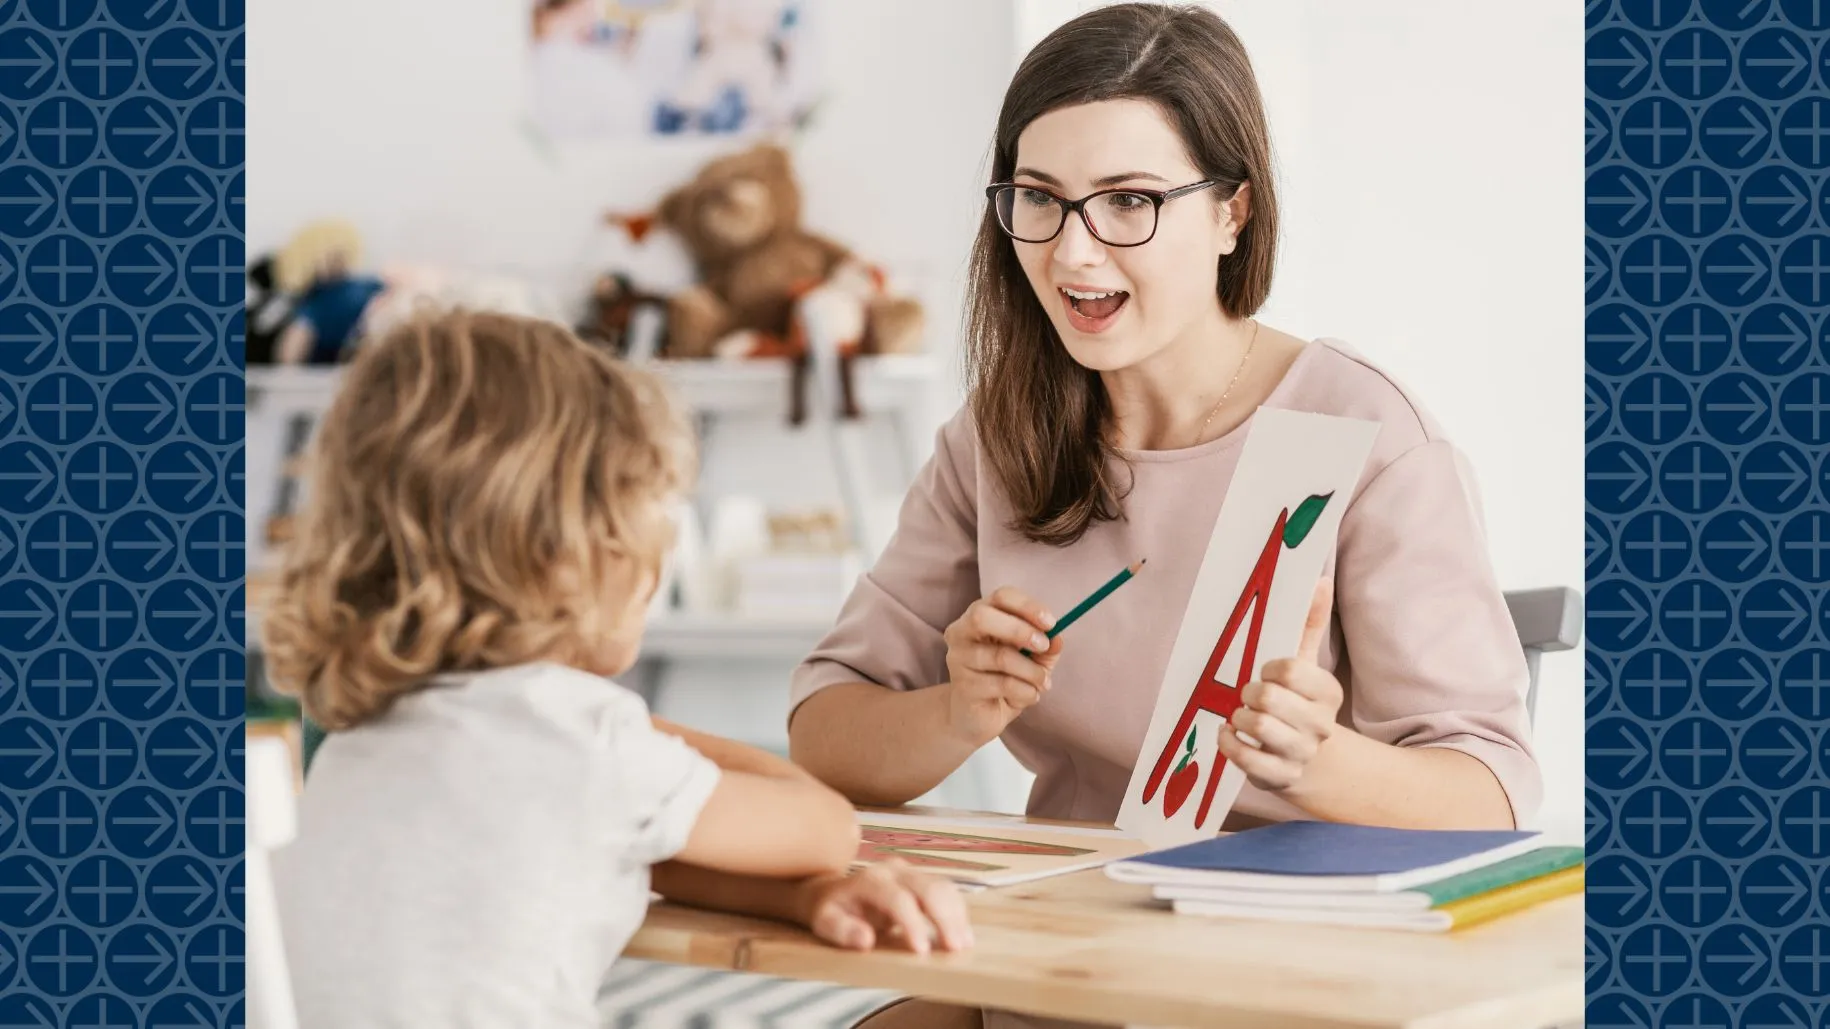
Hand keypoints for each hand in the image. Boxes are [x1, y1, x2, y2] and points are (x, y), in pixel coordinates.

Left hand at [796, 859, 973, 953]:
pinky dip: (958, 911)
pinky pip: (946, 890)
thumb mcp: (825, 922)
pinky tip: (963, 932)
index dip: (912, 924)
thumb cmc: (831, 910)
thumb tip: (865, 940)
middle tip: (955, 948)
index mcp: (870, 881)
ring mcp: (910, 872)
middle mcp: (894, 871)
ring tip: (964, 943)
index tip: (922, 951)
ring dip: (957, 915)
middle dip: (945, 918)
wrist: (832, 890)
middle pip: (928, 888)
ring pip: (943, 886)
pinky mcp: (921, 878)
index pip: (898, 899)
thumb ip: (842, 931)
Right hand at [942, 587, 1063, 744]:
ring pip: (999, 657)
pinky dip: (1026, 692)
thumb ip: (1046, 647)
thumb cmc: (1005, 679)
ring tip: (1043, 683)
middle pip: (982, 617)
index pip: (1001, 597)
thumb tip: (1057, 637)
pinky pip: (1002, 684)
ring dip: (1031, 672)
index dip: (1028, 606)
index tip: (1051, 623)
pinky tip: (1029, 696)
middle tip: (1043, 646)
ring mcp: (958, 659)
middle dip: (1020, 631)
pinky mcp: (963, 687)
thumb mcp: (1032, 660)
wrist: (978, 717)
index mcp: (980, 615)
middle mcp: (961, 632)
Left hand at [1219, 577, 1343, 792]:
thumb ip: (1309, 623)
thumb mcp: (1304, 664)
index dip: (1269, 668)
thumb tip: (1320, 580)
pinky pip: (1246, 757)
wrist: (1305, 758)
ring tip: (1242, 716)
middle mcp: (1320, 725)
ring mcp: (1301, 753)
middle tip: (1249, 695)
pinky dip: (1229, 743)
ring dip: (1240, 718)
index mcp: (1327, 692)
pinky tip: (1228, 734)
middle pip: (1269, 698)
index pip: (1290, 669)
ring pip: (1258, 727)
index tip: (1267, 672)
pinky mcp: (1279, 776)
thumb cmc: (1296, 702)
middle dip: (1249, 693)